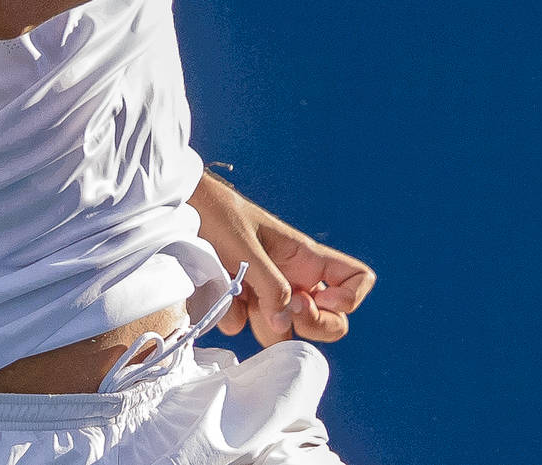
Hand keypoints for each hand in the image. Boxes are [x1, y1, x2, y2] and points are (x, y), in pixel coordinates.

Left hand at [188, 171, 375, 346]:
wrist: (184, 210)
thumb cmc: (220, 215)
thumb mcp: (248, 247)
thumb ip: (270, 285)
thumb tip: (285, 326)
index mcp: (307, 258)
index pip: (357, 279)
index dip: (350, 298)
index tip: (321, 299)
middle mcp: (295, 279)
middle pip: (330, 321)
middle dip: (313, 325)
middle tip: (285, 311)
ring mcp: (269, 294)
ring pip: (286, 332)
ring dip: (265, 324)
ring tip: (243, 296)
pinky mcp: (242, 304)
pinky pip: (247, 326)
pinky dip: (233, 317)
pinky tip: (221, 295)